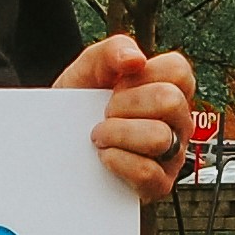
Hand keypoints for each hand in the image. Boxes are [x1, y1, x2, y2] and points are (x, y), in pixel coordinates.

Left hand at [57, 35, 196, 204]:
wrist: (56, 143)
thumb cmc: (80, 105)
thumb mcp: (89, 69)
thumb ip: (112, 50)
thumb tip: (136, 59)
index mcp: (169, 89)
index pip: (179, 70)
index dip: (141, 75)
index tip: (117, 85)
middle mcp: (177, 122)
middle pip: (170, 102)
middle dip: (125, 105)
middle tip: (105, 113)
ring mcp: (172, 154)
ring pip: (159, 137)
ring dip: (117, 134)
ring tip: (101, 136)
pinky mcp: (159, 184)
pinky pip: (147, 172)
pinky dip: (117, 161)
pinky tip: (105, 156)